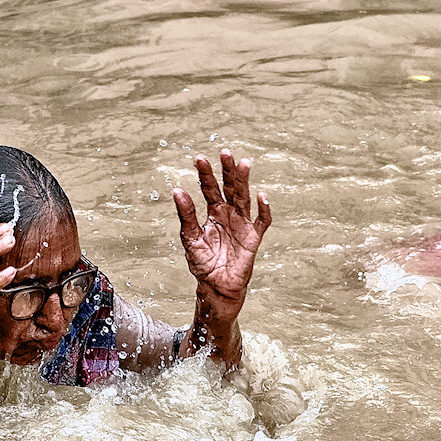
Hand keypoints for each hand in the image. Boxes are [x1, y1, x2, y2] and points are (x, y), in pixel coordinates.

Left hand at [174, 149, 271, 317]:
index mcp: (213, 213)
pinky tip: (262, 197)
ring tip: (244, 163)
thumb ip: (186, 215)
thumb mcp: (190, 238)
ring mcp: (242, 224)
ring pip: (245, 197)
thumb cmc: (202, 264)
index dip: (205, 174)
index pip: (209, 188)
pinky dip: (263, 209)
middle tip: (225, 153)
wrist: (216, 287)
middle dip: (228, 171)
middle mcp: (229, 214)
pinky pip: (261, 221)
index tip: (199, 158)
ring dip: (244, 182)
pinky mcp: (254, 238)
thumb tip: (177, 190)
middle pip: (230, 187)